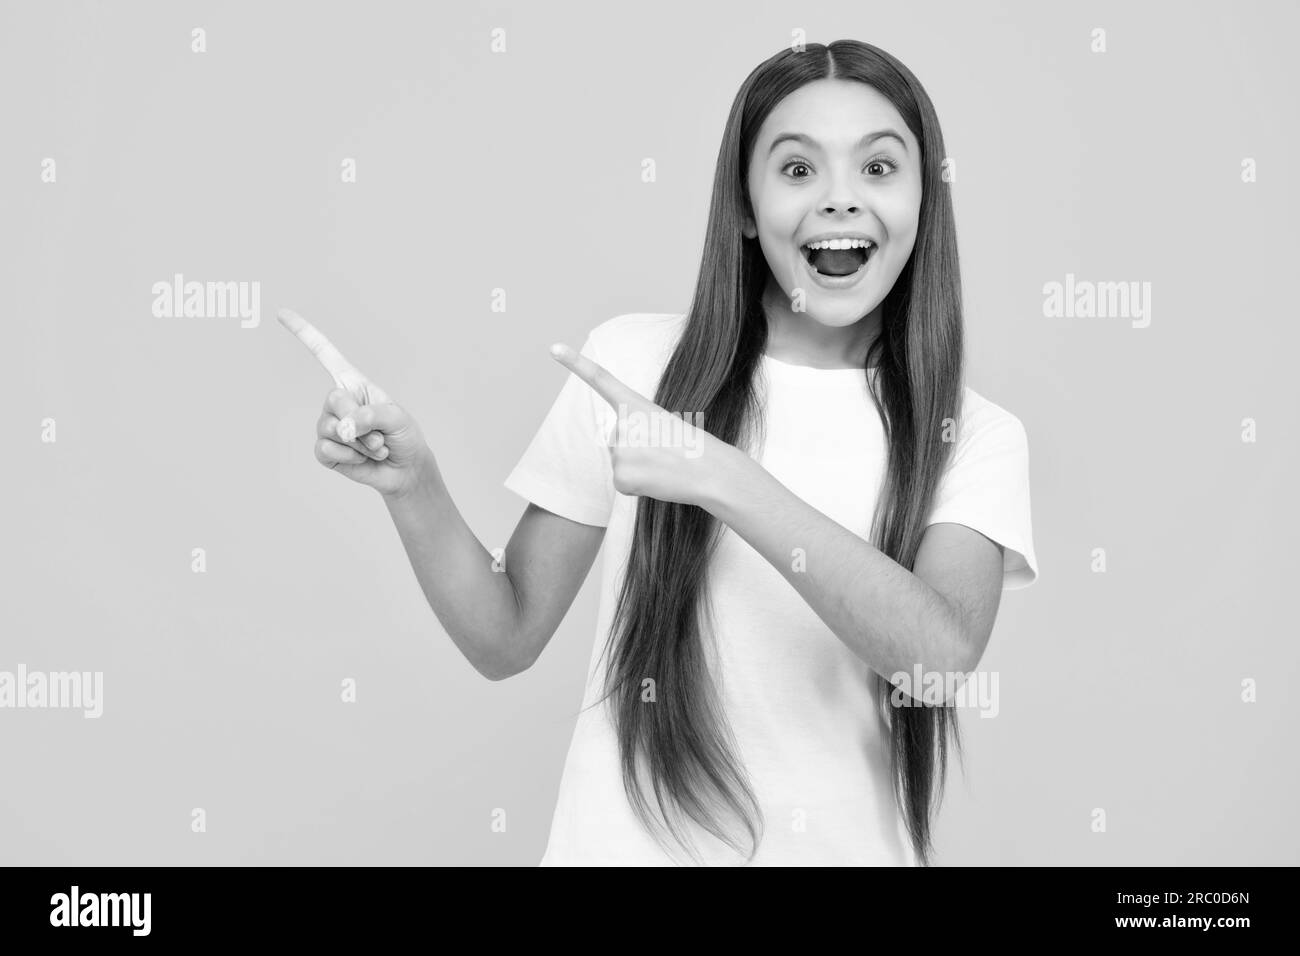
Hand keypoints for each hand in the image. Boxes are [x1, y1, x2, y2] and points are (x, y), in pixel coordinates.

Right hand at [279, 308, 431, 498]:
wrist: (405, 469)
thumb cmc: (403, 436)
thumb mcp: (398, 418)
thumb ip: (372, 416)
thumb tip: (344, 428)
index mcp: (354, 384)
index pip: (324, 354)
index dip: (304, 333)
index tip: (281, 313)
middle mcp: (337, 402)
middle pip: (334, 401)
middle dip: (360, 421)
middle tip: (380, 435)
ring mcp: (328, 426)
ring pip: (331, 430)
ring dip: (361, 444)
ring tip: (375, 447)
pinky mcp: (325, 451)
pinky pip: (326, 450)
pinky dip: (350, 458)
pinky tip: (361, 459)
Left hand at [549, 342, 736, 509]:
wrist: (711, 471)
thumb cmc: (693, 448)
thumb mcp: (663, 426)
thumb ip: (636, 433)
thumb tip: (622, 457)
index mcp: (636, 404)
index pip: (601, 379)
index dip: (575, 363)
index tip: (553, 348)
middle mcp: (623, 423)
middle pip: (616, 440)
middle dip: (636, 450)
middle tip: (665, 452)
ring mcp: (620, 449)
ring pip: (619, 462)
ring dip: (639, 469)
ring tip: (664, 467)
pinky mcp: (620, 475)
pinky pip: (622, 482)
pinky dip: (638, 486)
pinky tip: (657, 480)